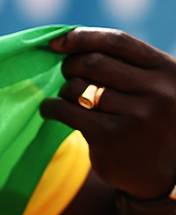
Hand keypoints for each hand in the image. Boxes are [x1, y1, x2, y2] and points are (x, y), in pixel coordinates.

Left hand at [41, 27, 175, 199]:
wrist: (163, 177)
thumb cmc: (149, 121)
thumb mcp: (153, 88)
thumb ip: (125, 65)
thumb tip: (65, 39)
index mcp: (169, 72)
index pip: (118, 42)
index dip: (83, 37)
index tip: (59, 41)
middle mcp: (158, 92)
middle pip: (94, 62)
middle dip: (71, 65)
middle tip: (66, 74)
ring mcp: (137, 116)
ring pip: (78, 87)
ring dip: (64, 90)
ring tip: (69, 97)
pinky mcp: (111, 138)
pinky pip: (66, 112)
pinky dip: (51, 108)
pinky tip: (50, 110)